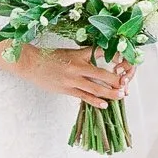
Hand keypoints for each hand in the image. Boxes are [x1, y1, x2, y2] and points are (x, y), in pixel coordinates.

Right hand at [19, 46, 134, 109]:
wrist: (31, 63)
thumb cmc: (49, 56)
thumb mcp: (69, 52)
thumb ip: (84, 56)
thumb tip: (100, 59)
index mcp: (79, 54)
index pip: (101, 53)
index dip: (115, 57)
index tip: (125, 61)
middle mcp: (78, 67)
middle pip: (102, 75)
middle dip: (116, 80)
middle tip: (126, 84)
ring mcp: (72, 80)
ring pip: (95, 89)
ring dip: (109, 93)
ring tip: (120, 95)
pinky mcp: (67, 90)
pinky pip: (84, 97)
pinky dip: (95, 101)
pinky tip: (104, 105)